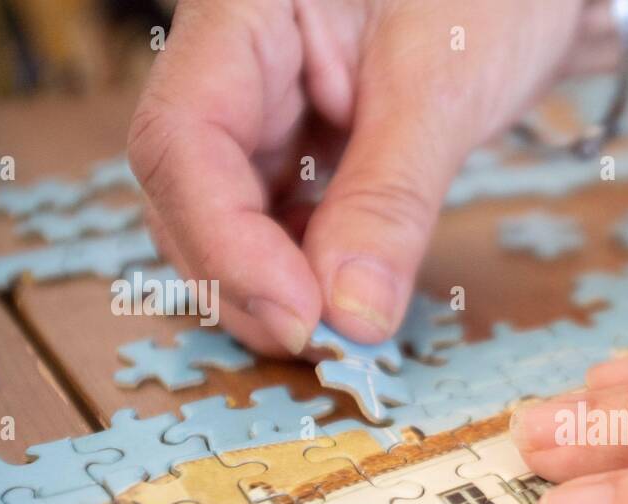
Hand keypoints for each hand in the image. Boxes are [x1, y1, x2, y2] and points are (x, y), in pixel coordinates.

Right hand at [128, 0, 627, 355]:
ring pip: (229, 218)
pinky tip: (352, 294)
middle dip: (247, 281)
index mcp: (243, 16)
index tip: (299, 317)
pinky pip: (280, 221)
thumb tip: (350, 315)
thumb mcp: (443, 88)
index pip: (184, 140)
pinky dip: (310, 271)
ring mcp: (264, 109)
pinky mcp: (300, 147)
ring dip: (277, 288)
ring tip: (344, 330)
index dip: (227, 245)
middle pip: (190, 191)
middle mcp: (234, 65)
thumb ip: (389, 199)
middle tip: (324, 346)